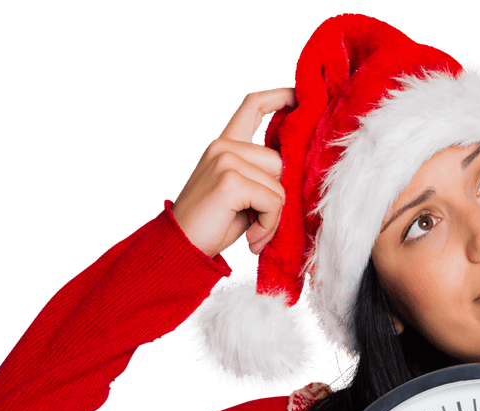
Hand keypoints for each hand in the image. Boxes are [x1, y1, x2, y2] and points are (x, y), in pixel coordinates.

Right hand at [171, 87, 294, 257]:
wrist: (181, 248)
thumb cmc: (214, 225)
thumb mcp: (243, 195)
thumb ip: (263, 176)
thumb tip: (298, 172)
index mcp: (225, 145)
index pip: (253, 105)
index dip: (280, 97)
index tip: (299, 93)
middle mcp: (223, 146)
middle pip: (281, 161)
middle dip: (279, 199)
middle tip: (262, 226)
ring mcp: (225, 159)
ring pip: (279, 185)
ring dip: (273, 217)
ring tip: (254, 233)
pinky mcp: (230, 179)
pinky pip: (273, 201)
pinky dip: (268, 225)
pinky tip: (251, 238)